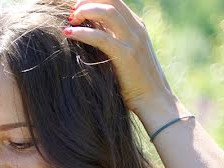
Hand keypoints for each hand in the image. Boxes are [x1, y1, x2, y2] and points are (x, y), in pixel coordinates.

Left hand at [65, 0, 176, 119]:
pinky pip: (102, 37)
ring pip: (108, 12)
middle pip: (111, 0)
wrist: (154, 101)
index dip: (92, 0)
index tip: (74, 10)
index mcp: (135, 26)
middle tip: (71, 14)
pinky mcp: (126, 56)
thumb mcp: (124, 55)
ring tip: (70, 21)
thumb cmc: (134, 82)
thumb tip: (89, 34)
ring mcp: (133, 40)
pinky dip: (83, 33)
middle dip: (87, 1)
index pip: (113, 0)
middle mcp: (136, 28)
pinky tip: (69, 34)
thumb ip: (111, 41)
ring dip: (85, 11)